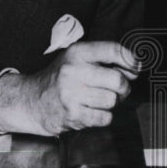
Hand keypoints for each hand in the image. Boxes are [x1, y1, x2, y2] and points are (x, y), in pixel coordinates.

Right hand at [0, 41, 139, 135]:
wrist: (30, 101)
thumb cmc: (59, 79)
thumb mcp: (76, 59)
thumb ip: (103, 58)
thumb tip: (135, 67)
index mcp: (77, 53)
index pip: (113, 50)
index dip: (130, 59)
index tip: (136, 66)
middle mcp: (73, 71)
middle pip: (117, 80)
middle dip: (123, 87)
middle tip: (118, 89)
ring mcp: (71, 94)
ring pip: (112, 100)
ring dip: (111, 103)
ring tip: (99, 100)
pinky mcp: (71, 115)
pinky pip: (104, 117)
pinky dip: (103, 116)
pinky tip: (92, 111)